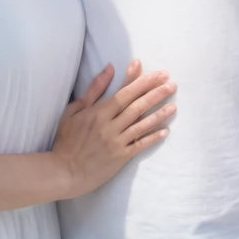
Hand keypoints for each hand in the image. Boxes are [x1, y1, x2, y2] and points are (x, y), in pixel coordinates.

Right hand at [51, 59, 175, 198]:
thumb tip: (110, 68)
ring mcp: (116, 142)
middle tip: (172, 83)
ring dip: (160, 114)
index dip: (143, 82)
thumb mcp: (74, 110)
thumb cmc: (67, 140)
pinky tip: (166, 130)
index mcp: (98, 112)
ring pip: (142, 125)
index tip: (158, 74)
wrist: (64, 171)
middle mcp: (110, 125)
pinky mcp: (120, 157)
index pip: (125, 93)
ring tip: (174, 105)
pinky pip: (140, 145)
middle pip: (137, 106)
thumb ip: (94, 89)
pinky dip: (153, 137)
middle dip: (156, 93)